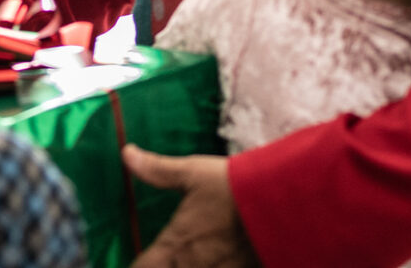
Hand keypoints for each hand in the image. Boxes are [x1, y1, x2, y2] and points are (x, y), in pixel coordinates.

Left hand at [124, 148, 255, 267]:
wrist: (284, 204)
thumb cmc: (235, 188)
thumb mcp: (192, 172)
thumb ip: (158, 170)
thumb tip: (127, 154)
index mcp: (177, 244)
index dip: (139, 265)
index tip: (139, 260)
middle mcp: (194, 267)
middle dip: (162, 266)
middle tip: (162, 257)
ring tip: (189, 257)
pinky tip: (216, 260)